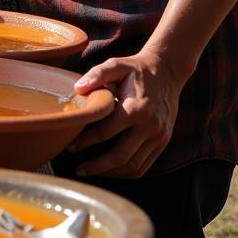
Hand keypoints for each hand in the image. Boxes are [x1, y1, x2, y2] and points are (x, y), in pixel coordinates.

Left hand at [66, 49, 184, 177]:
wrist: (168, 71)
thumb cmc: (136, 68)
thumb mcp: (116, 64)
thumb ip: (97, 74)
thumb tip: (77, 88)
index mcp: (136, 108)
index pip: (105, 133)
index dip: (85, 142)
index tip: (70, 146)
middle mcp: (150, 126)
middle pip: (120, 157)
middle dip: (97, 166)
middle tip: (78, 169)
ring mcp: (159, 136)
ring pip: (134, 166)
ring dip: (111, 173)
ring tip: (91, 171)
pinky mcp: (163, 141)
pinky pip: (145, 165)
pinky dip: (126, 171)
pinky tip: (110, 169)